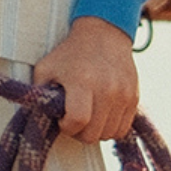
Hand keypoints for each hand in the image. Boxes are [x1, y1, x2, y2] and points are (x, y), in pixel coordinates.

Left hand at [33, 18, 138, 142]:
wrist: (103, 35)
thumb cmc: (69, 55)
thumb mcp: (46, 69)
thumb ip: (39, 94)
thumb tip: (36, 118)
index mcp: (82, 81)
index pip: (77, 121)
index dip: (66, 127)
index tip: (62, 119)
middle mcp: (107, 89)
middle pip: (93, 134)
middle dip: (79, 132)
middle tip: (73, 119)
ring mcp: (123, 95)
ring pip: (109, 134)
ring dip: (95, 131)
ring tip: (87, 116)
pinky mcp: (134, 98)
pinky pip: (122, 129)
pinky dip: (110, 128)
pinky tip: (100, 115)